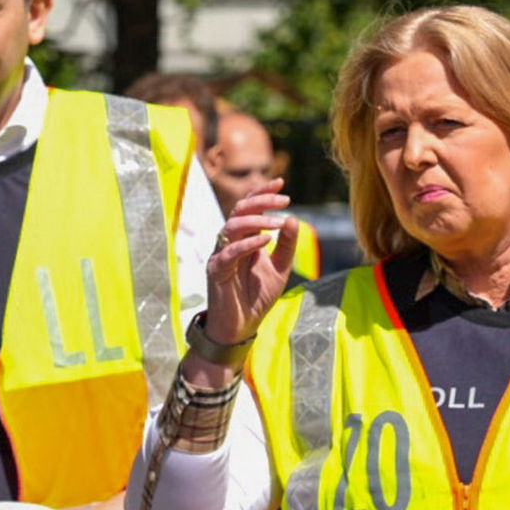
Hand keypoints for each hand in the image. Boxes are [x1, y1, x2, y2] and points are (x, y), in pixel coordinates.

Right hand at [205, 179, 297, 347]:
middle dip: (261, 201)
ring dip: (256, 220)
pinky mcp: (216, 271)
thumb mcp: (279, 269)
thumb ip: (287, 246)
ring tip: (277, 222)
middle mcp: (229, 242)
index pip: (249, 208)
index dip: (262, 193)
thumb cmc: (256, 297)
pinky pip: (230, 252)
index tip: (281, 182)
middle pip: (239, 210)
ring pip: (232, 226)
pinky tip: (267, 240)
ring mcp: (221, 255)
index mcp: (244, 239)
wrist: (241, 327)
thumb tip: (293, 219)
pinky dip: (248, 244)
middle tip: (284, 199)